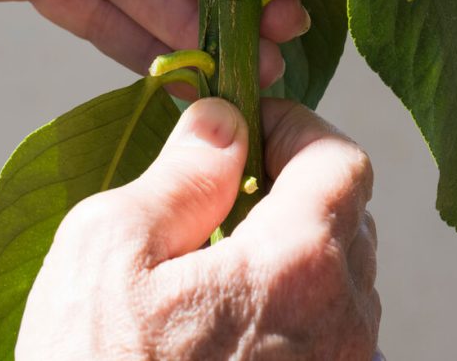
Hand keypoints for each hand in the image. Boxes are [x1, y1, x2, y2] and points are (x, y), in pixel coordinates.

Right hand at [17, 98, 380, 359]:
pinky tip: (218, 318)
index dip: (293, 128)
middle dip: (290, 185)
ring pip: (339, 277)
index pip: (340, 160)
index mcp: (298, 266)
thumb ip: (181, 174)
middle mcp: (342, 323)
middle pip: (347, 216)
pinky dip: (286, 303)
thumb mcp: (110, 245)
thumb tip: (222, 124)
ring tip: (209, 260)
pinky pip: (326, 332)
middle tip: (218, 189)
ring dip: (287, 248)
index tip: (247, 127)